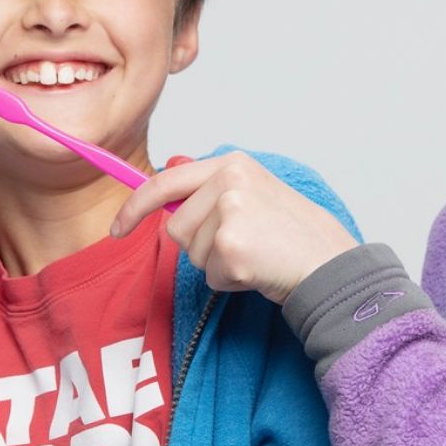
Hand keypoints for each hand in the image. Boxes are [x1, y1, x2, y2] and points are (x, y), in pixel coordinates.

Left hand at [110, 152, 358, 303]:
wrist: (328, 262)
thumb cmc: (292, 233)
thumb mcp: (254, 192)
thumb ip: (211, 188)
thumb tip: (164, 180)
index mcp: (232, 164)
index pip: (164, 182)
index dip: (134, 208)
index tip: (118, 229)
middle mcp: (229, 181)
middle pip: (175, 227)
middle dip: (199, 245)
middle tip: (241, 245)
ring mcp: (230, 213)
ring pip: (190, 253)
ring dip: (217, 264)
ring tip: (254, 255)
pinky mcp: (231, 247)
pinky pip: (209, 275)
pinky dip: (230, 281)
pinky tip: (257, 270)